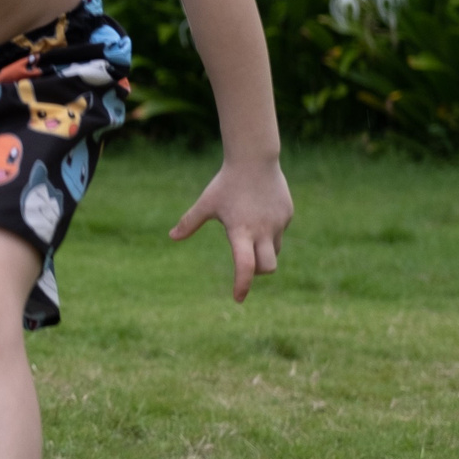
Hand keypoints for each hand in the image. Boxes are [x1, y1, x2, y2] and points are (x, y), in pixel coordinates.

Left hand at [169, 158, 292, 300]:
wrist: (255, 159)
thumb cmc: (226, 183)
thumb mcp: (206, 203)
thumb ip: (189, 222)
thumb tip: (171, 237)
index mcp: (241, 231)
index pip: (245, 266)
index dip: (242, 284)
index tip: (238, 298)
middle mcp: (263, 230)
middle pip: (268, 267)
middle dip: (258, 273)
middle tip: (247, 267)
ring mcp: (278, 223)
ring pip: (275, 250)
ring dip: (263, 252)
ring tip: (250, 234)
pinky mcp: (287, 215)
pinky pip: (280, 232)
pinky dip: (270, 232)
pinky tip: (260, 212)